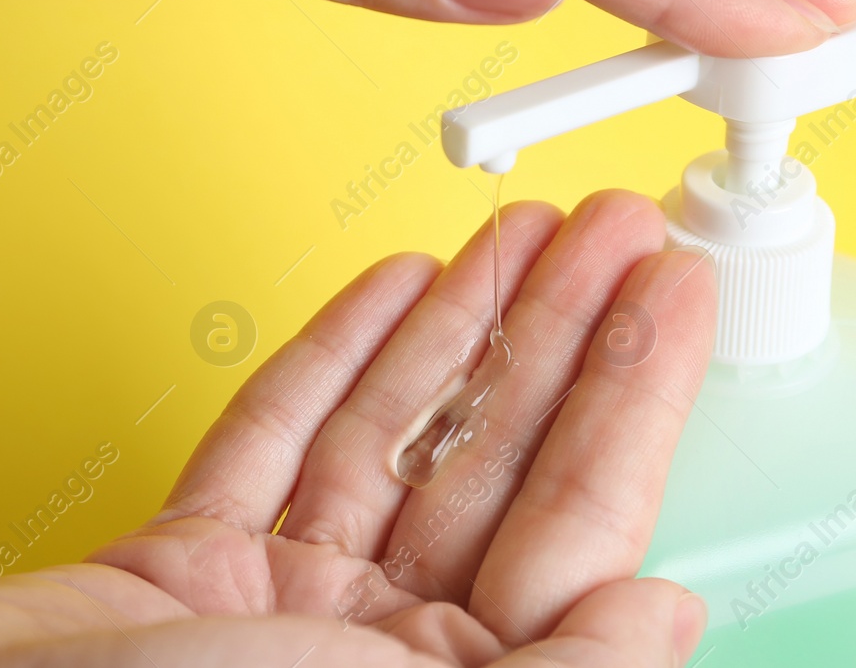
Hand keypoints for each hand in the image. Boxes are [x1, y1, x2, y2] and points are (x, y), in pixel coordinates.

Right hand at [0, 191, 717, 666]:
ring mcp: (284, 605)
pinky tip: (392, 289)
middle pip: (494, 458)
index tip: (669, 292)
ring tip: (517, 231)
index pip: (578, 518)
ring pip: (394, 433)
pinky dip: (334, 356)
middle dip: (556, 331)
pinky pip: (275, 440)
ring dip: (458, 325)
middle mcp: (380, 650)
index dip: (633, 393)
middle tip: (607, 229)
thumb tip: (668, 612)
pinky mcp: (187, 566)